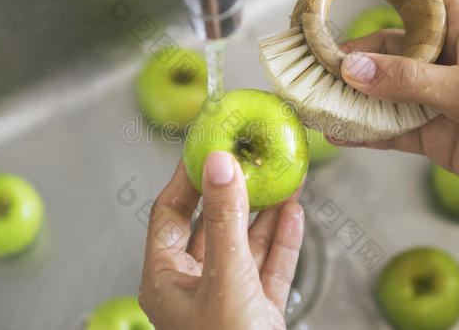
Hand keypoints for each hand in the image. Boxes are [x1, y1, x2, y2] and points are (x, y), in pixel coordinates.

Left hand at [139, 152, 304, 329]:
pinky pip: (269, 268)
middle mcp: (194, 286)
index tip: (204, 150)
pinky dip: (282, 242)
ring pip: (245, 246)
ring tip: (281, 182)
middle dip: (235, 195)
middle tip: (246, 162)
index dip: (187, 180)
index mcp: (165, 280)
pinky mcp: (257, 309)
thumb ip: (224, 220)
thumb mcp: (224, 276)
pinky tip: (292, 216)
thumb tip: (219, 165)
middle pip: (212, 226)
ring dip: (265, 215)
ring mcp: (227, 297)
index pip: (170, 214)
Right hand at [331, 0, 458, 208]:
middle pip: (388, 43)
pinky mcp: (430, 132)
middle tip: (317, 59)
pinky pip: (387, 128)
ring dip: (351, 94)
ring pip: (381, 89)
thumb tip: (352, 72)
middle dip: (353, 49)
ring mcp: (433, 97)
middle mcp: (443, 60)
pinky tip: (339, 133)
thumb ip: (410, 81)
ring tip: (319, 97)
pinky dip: (362, 131)